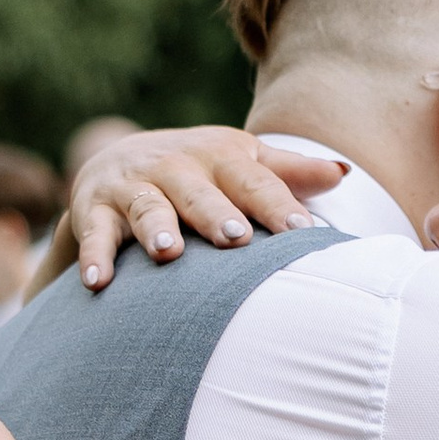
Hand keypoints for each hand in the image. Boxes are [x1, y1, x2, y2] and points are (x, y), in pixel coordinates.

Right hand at [69, 127, 344, 290]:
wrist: (115, 160)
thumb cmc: (199, 174)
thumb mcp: (240, 164)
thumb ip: (288, 173)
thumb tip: (344, 173)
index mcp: (220, 156)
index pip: (254, 181)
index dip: (278, 205)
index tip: (303, 231)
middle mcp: (176, 166)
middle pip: (199, 190)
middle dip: (215, 212)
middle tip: (235, 237)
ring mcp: (134, 187)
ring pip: (147, 206)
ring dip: (155, 227)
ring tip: (167, 252)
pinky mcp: (95, 208)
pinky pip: (94, 233)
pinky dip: (94, 256)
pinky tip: (98, 283)